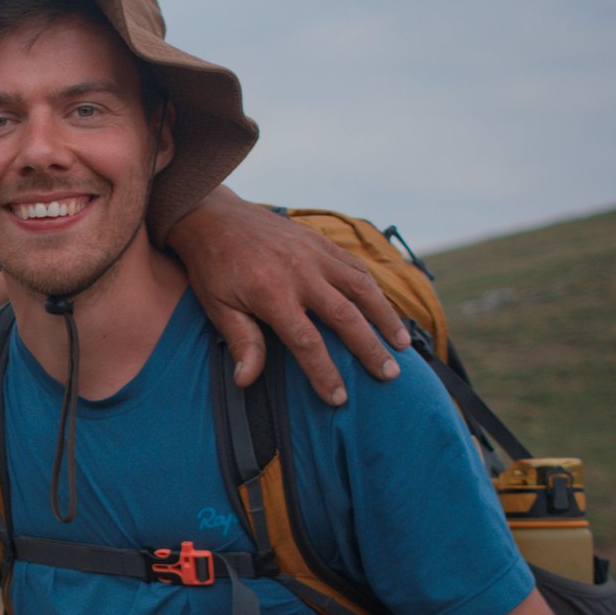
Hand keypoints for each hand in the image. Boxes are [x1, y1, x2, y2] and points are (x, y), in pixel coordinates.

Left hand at [167, 189, 409, 405]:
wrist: (215, 216)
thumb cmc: (214, 267)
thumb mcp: (218, 307)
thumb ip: (241, 342)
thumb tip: (246, 381)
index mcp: (272, 294)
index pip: (307, 342)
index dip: (325, 373)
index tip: (339, 398)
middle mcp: (301, 273)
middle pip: (346, 316)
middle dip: (370, 349)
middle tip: (389, 375)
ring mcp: (315, 254)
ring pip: (361, 288)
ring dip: (385, 317)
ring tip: (401, 345)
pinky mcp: (321, 242)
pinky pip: (356, 267)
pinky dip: (374, 289)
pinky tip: (385, 310)